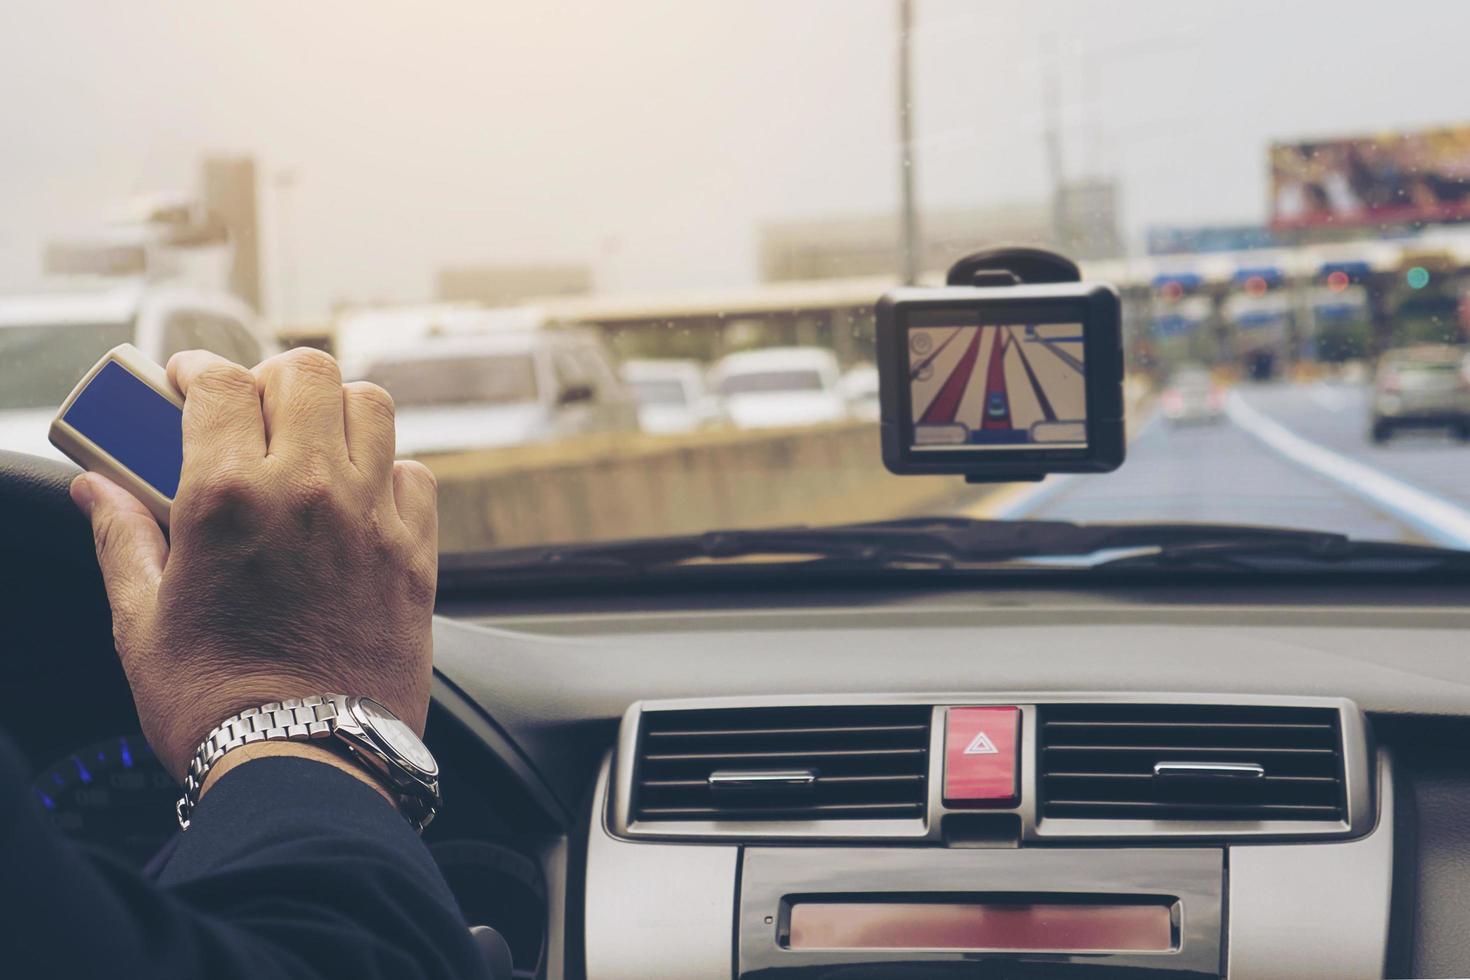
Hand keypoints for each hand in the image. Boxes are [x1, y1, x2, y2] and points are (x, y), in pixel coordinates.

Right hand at [70, 348, 437, 780]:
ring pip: (373, 406)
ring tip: (310, 439)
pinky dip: (388, 470)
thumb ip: (121, 540)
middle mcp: (310, 490)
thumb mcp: (142, 622)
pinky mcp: (417, 554)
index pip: (219, 381)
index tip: (185, 384)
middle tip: (251, 408)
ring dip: (337, 409)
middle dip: (271, 377)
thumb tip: (96, 489)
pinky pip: (415, 474)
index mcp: (229, 497)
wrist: (308, 765)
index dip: (196, 370)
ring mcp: (372, 518)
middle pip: (307, 372)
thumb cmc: (216, 704)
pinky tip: (359, 498)